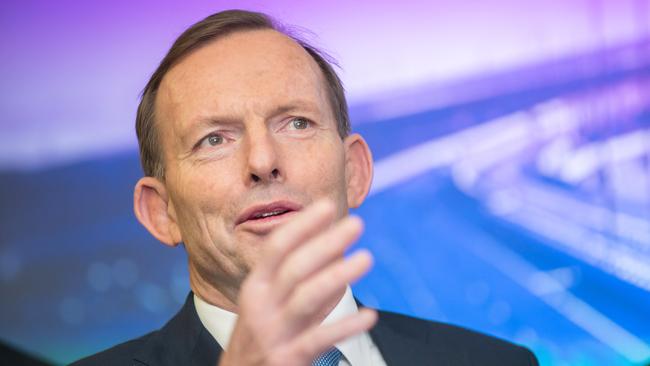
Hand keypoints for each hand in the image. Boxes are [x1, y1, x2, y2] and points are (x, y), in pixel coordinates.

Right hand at [218, 200, 376, 365]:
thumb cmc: (259, 337)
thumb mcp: (267, 304)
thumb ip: (296, 279)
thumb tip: (333, 248)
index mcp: (256, 287)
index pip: (277, 247)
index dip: (303, 225)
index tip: (328, 205)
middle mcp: (261, 306)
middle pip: (295, 267)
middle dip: (326, 242)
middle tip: (356, 224)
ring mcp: (273, 333)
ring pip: (306, 298)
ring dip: (338, 275)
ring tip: (366, 259)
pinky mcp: (287, 358)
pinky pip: (320, 339)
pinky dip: (346, 326)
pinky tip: (369, 315)